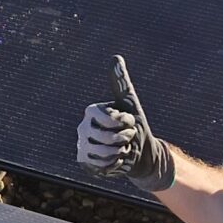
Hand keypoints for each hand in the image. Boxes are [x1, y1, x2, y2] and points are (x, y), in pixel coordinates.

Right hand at [74, 55, 173, 191]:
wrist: (140, 153)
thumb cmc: (136, 126)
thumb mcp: (130, 103)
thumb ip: (121, 82)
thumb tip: (115, 57)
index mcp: (92, 112)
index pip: (112, 119)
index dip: (126, 122)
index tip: (128, 121)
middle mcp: (83, 127)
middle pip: (108, 137)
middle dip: (125, 139)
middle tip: (126, 137)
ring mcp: (82, 145)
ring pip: (105, 152)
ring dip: (121, 152)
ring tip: (121, 148)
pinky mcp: (84, 162)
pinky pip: (101, 164)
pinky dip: (114, 164)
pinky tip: (115, 160)